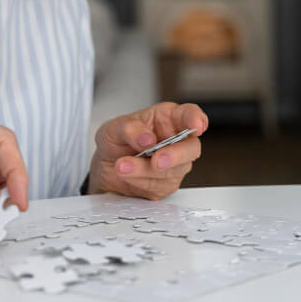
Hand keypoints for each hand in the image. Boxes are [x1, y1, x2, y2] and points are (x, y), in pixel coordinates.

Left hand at [88, 102, 207, 199]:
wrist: (104, 166)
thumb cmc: (116, 141)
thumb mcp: (114, 128)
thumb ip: (129, 129)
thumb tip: (146, 138)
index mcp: (167, 119)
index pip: (189, 114)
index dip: (196, 119)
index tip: (196, 125)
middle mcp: (175, 141)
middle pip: (190, 148)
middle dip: (175, 156)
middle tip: (157, 161)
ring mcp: (174, 165)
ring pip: (172, 171)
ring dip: (144, 170)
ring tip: (122, 166)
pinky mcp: (165, 185)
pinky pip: (158, 186)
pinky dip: (139, 181)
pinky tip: (126, 174)